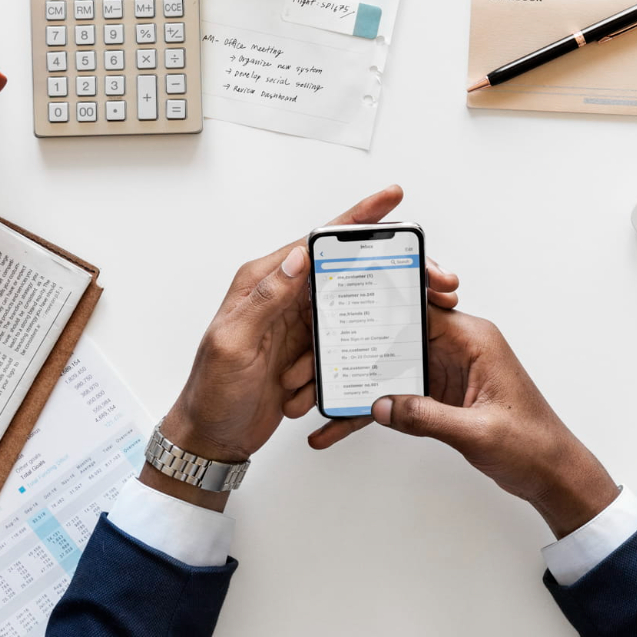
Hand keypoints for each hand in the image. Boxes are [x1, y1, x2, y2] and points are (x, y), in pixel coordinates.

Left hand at [149, 185, 462, 509]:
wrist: (211, 437)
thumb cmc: (211, 392)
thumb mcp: (233, 342)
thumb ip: (266, 297)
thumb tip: (299, 256)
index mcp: (262, 282)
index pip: (316, 242)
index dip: (356, 219)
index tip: (390, 198)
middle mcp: (282, 296)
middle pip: (342, 271)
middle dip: (379, 274)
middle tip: (425, 277)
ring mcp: (296, 324)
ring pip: (346, 312)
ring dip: (354, 333)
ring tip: (343, 355)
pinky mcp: (306, 351)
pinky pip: (339, 347)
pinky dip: (340, 363)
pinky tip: (325, 382)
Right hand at [308, 310, 617, 537]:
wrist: (552, 473)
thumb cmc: (533, 444)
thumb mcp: (477, 432)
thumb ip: (427, 416)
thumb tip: (381, 405)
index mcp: (473, 339)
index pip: (418, 308)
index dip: (377, 307)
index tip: (340, 310)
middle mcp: (456, 348)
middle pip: (392, 337)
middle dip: (350, 351)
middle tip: (309, 365)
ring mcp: (445, 371)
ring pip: (387, 368)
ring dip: (352, 385)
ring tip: (310, 400)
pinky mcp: (438, 395)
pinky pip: (396, 397)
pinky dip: (371, 411)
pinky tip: (338, 428)